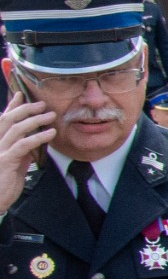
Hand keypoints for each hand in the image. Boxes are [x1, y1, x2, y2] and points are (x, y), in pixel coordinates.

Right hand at [0, 95, 56, 209]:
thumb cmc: (5, 184)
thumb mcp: (15, 164)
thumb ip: (22, 152)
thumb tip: (34, 143)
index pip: (3, 120)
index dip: (11, 107)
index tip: (21, 94)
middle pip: (8, 120)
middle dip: (25, 109)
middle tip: (42, 104)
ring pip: (16, 129)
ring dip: (35, 120)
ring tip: (51, 116)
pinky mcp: (5, 161)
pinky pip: (23, 145)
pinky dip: (38, 137)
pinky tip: (50, 133)